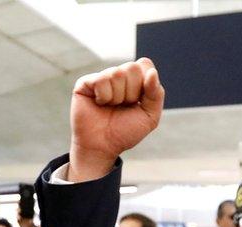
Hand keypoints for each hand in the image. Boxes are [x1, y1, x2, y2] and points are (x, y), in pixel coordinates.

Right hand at [68, 58, 164, 181]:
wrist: (103, 146)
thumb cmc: (125, 132)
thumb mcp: (149, 116)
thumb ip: (156, 94)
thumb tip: (152, 73)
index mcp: (135, 80)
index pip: (145, 64)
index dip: (145, 83)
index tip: (139, 101)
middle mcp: (118, 75)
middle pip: (132, 67)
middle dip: (132, 92)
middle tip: (123, 106)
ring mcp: (101, 77)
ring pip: (117, 73)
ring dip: (117, 97)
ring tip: (111, 107)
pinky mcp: (86, 82)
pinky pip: (101, 80)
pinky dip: (104, 97)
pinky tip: (99, 104)